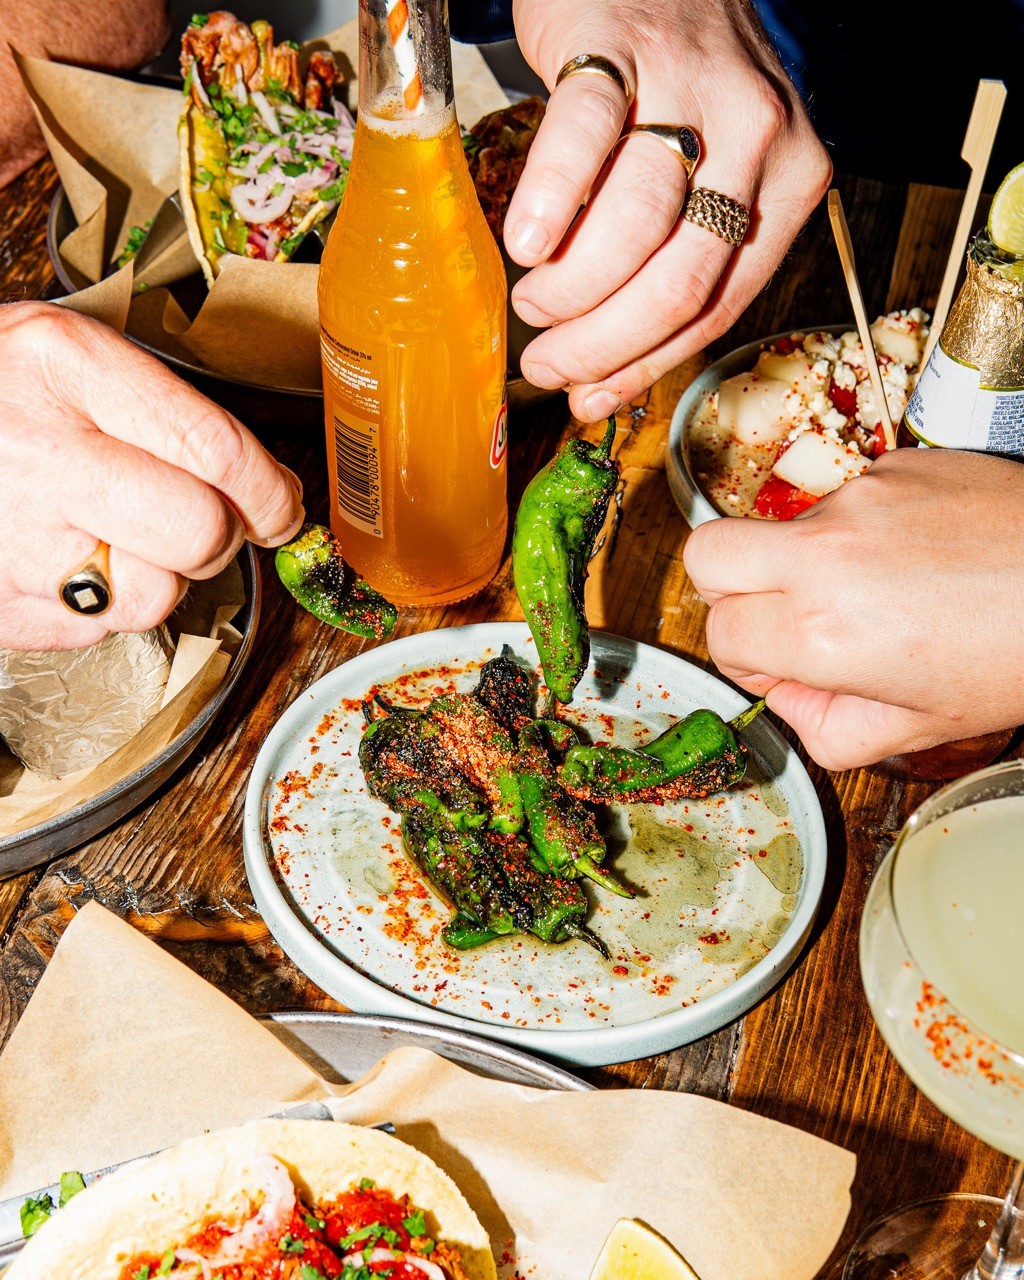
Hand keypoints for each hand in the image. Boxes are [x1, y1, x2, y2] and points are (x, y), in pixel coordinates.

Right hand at [0, 302, 303, 649]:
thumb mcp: (70, 357)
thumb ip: (169, 414)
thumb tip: (268, 492)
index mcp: (65, 365)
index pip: (214, 450)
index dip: (269, 492)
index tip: (280, 506)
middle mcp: (36, 451)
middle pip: (197, 532)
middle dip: (220, 537)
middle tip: (203, 524)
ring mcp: (8, 536)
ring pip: (154, 598)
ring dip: (160, 578)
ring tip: (117, 537)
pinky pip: (96, 630)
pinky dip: (100, 604)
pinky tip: (67, 559)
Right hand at [505, 0, 831, 421]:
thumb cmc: (679, 92)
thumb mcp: (714, 178)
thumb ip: (674, 267)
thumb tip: (600, 382)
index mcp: (791, 184)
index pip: (718, 306)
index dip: (644, 365)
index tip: (586, 396)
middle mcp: (760, 137)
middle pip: (680, 280)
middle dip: (602, 342)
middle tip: (546, 361)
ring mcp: (696, 86)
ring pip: (638, 225)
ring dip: (573, 288)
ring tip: (532, 302)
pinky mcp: (624, 44)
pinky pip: (586, 139)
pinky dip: (550, 203)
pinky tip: (526, 244)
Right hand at [682, 448, 1023, 769]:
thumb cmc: (1016, 655)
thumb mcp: (918, 726)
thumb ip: (826, 730)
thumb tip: (787, 700)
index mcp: (824, 632)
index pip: (721, 634)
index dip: (747, 659)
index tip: (783, 665)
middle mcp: (825, 557)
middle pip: (705, 556)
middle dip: (724, 591)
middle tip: (777, 614)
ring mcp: (857, 501)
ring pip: (781, 529)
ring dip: (807, 562)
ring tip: (886, 589)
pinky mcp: (892, 466)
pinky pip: (843, 501)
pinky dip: (864, 531)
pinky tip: (921, 555)